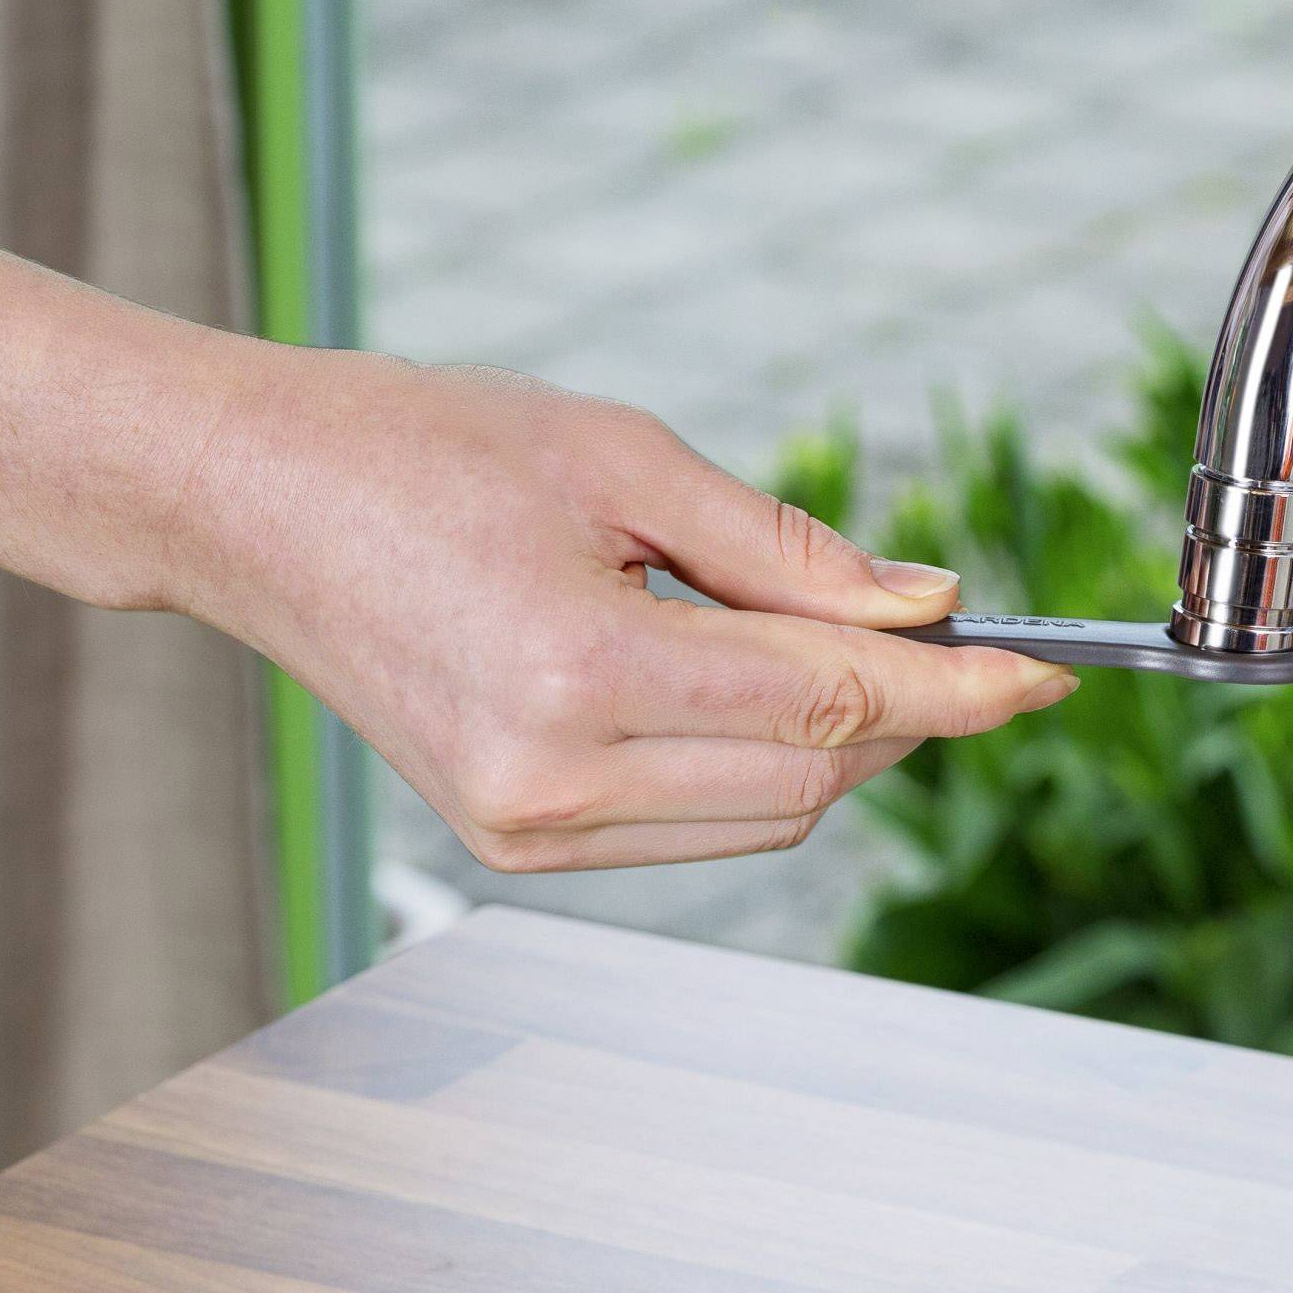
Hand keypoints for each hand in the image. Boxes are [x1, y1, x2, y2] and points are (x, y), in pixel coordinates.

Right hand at [170, 354, 1072, 871]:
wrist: (246, 504)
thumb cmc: (415, 450)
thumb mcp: (624, 458)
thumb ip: (789, 549)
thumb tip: (926, 604)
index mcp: (579, 675)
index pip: (832, 703)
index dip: (960, 690)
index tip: (1046, 673)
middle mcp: (551, 780)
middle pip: (817, 775)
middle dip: (908, 711)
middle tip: (951, 635)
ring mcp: (526, 829)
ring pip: (770, 814)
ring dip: (838, 742)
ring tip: (822, 639)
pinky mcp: (516, 842)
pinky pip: (700, 822)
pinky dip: (759, 762)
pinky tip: (745, 682)